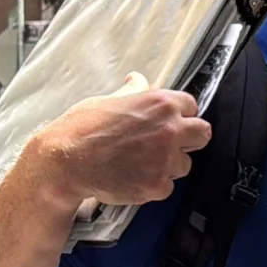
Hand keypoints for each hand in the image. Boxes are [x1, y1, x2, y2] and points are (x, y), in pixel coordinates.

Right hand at [30, 73, 212, 207]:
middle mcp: (170, 129)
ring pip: (184, 164)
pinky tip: (132, 178)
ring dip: (168, 166)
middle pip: (202, 134)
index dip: (180, 115)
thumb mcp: (108, 100)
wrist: (65, 161)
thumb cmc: (81, 129)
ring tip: (140, 164)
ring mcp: (166, 159)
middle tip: (167, 145)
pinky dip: (153, 186)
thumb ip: (133, 91)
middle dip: (188, 139)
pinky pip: (167, 187)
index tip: (170, 122)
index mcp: (161, 103)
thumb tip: (139, 80)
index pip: (191, 105)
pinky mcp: (157, 185)